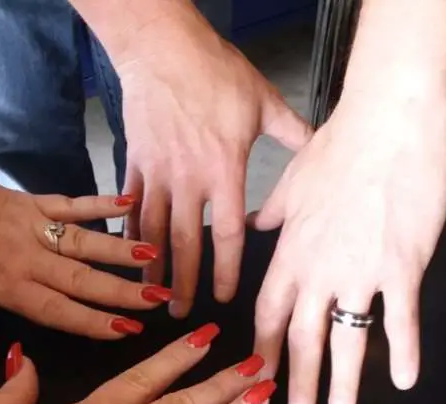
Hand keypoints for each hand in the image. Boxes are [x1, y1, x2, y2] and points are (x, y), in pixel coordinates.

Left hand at [0, 175, 166, 338]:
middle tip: (160, 298)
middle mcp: (26, 258)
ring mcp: (31, 226)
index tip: (130, 330)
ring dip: (119, 248)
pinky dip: (98, 201)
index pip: (57, 310)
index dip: (93, 322)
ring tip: (154, 256)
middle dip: (121, 290)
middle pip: (80, 278)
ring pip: (82, 240)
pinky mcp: (29, 200)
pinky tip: (129, 201)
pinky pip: (68, 202)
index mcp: (7, 287)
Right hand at [115, 2, 310, 316]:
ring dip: (151, 265)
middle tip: (180, 310)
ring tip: (150, 291)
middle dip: (183, 281)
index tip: (225, 296)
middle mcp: (188, 179)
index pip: (228, 233)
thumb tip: (318, 145)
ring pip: (152, 230)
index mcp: (224, 170)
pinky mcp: (134, 162)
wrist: (162, 50)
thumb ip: (291, 132)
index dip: (227, 270)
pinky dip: (128, 229)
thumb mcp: (263, 102)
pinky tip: (127, 250)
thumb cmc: (214, 72)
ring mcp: (156, 173)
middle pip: (185, 243)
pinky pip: (131, 204)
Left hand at [251, 98, 445, 403]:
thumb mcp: (293, 179)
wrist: (388, 123)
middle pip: (301, 336)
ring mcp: (359, 272)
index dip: (264, 345)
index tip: (259, 371)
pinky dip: (403, 352)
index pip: (269, 310)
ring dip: (340, 381)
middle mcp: (318, 269)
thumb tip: (258, 223)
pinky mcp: (401, 266)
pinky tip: (404, 381)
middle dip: (297, 380)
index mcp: (289, 250)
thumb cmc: (341, 145)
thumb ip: (274, 211)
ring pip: (346, 339)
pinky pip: (400, 320)